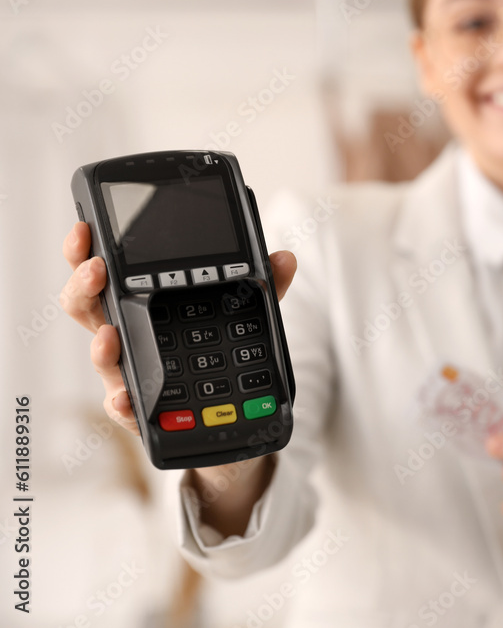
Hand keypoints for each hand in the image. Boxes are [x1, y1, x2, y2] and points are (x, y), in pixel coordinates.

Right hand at [60, 221, 297, 435]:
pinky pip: (122, 407)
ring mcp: (130, 370)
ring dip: (100, 345)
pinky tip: (126, 398)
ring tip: (109, 335)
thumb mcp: (245, 311)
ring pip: (102, 356)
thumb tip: (285, 258)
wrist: (229, 409)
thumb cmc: (219, 348)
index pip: (103, 271)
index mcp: (142, 302)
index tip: (84, 229)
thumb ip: (262, 285)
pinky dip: (120, 403)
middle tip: (96, 269)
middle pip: (86, 307)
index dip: (85, 250)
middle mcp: (127, 334)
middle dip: (82, 286)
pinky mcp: (141, 409)